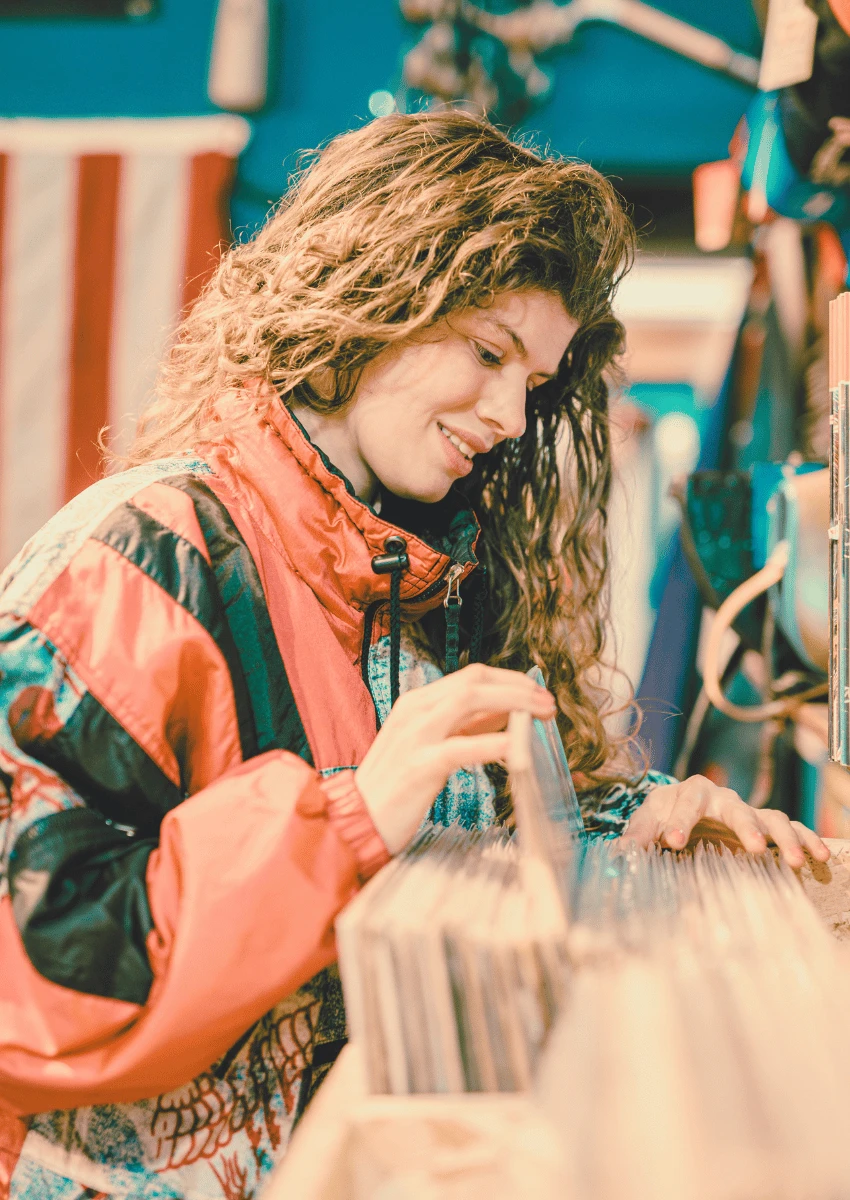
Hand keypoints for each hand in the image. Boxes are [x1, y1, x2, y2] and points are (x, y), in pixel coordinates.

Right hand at [355, 663, 555, 853]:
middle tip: (548, 703)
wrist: (355, 821)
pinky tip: (514, 747)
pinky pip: (460, 747)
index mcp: (417, 703)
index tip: (537, 693)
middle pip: (473, 682)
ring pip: (468, 701)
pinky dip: (491, 742)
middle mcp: (414, 711)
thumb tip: (507, 714)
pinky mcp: (417, 767)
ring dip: (512, 704)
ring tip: (540, 717)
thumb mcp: (430, 746)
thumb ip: (464, 728)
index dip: (509, 681)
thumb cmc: (396, 785)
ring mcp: (414, 736)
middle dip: (517, 688)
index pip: (471, 677)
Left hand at [622, 774, 829, 868]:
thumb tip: (618, 854)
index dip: (679, 822)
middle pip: (736, 806)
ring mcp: (746, 812)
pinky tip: (820, 858)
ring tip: (796, 862)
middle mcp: (722, 799)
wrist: (678, 811)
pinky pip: (792, 828)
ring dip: (785, 838)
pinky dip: (807, 840)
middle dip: (744, 826)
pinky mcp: (764, 827)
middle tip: (753, 847)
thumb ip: (634, 836)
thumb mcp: (645, 823)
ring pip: (771, 817)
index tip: (672, 842)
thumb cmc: (662, 817)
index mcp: (688, 793)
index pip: (685, 803)